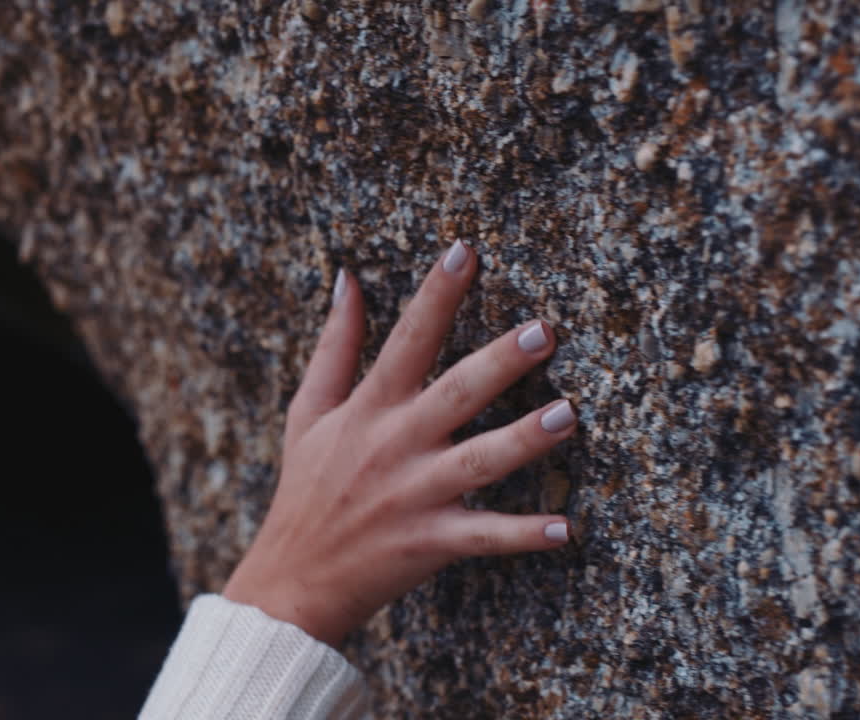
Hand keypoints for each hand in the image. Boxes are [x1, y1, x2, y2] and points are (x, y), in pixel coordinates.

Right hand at [222, 241, 576, 646]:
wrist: (291, 579)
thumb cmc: (306, 489)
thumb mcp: (309, 410)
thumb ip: (335, 345)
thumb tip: (346, 278)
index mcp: (368, 409)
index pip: (405, 340)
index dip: (436, 295)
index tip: (466, 251)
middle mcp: (395, 445)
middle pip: (455, 394)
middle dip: (500, 361)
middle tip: (544, 330)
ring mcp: (414, 495)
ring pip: (477, 462)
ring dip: (523, 439)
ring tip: (568, 415)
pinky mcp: (429, 542)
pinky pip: (483, 537)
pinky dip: (522, 534)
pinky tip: (564, 528)